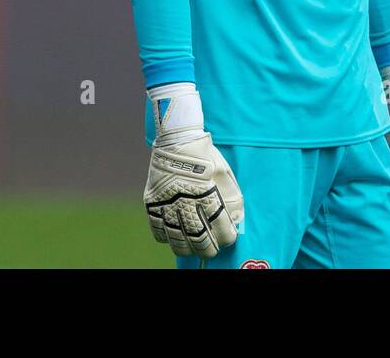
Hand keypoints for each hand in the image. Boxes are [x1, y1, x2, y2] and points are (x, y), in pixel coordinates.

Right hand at [144, 83, 243, 257]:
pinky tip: (173, 239)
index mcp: (207, 191)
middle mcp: (186, 199)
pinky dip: (165, 238)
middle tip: (211, 250)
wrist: (178, 139)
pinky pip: (156, 228)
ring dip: (186, 248)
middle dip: (207, 248)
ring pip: (176, 237)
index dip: (226, 237)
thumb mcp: (225, 174)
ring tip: (192, 250)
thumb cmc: (206, 157)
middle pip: (197, 236)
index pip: (219, 225)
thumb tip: (237, 221)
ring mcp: (167, 202)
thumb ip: (231, 198)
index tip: (228, 239)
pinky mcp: (152, 201)